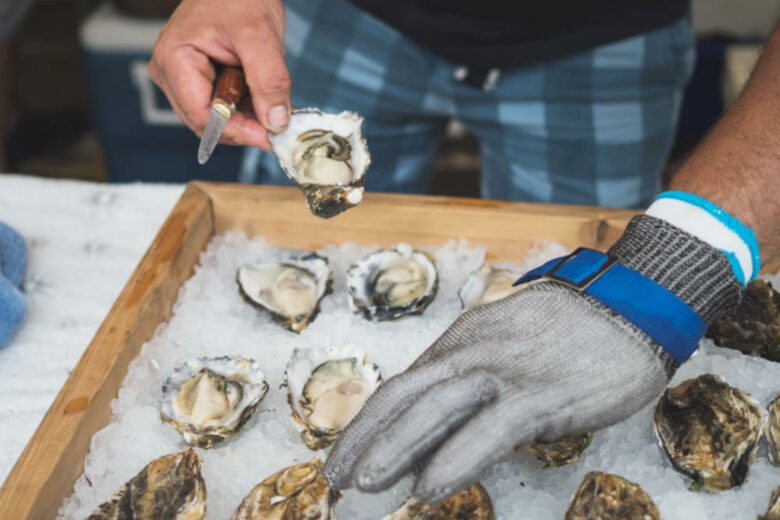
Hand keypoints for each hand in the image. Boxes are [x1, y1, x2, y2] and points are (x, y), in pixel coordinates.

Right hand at [149, 0, 289, 150]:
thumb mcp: (260, 35)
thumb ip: (268, 80)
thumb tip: (276, 123)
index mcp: (174, 60)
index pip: (202, 117)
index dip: (238, 132)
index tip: (271, 136)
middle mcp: (171, 74)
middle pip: (208, 123)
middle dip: (245, 127)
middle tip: (279, 123)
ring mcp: (183, 79)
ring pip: (218, 119)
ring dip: (248, 118)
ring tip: (273, 100)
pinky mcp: (199, 81)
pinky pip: (224, 108)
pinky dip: (248, 109)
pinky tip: (265, 97)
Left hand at [324, 216, 742, 502]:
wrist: (630, 304)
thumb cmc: (568, 335)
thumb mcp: (507, 352)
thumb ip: (473, 392)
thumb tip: (438, 443)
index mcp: (460, 343)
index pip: (402, 387)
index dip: (367, 424)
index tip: (342, 454)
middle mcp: (470, 353)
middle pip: (403, 397)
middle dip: (364, 439)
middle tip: (334, 477)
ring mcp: (503, 372)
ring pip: (434, 410)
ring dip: (393, 448)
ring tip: (361, 485)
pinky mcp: (540, 395)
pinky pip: (489, 430)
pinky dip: (455, 459)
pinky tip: (429, 486)